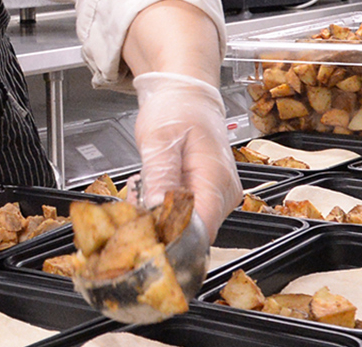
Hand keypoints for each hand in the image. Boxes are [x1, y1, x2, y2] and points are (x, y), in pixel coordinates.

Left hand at [131, 72, 240, 238]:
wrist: (187, 95)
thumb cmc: (176, 109)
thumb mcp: (159, 139)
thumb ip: (159, 177)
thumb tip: (155, 209)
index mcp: (215, 177)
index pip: (200, 229)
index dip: (171, 236)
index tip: (145, 228)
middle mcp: (225, 191)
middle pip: (195, 231)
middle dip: (162, 226)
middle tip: (137, 205)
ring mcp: (221, 194)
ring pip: (192, 225)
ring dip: (163, 216)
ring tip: (145, 191)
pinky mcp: (212, 194)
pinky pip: (192, 214)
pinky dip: (169, 208)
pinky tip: (156, 190)